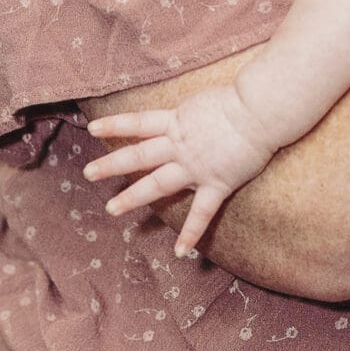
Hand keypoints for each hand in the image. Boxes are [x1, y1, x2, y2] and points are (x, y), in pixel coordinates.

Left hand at [84, 84, 277, 253]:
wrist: (261, 110)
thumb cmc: (241, 98)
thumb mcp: (204, 101)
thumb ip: (189, 114)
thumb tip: (181, 118)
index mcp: (177, 121)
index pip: (138, 123)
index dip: (114, 125)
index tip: (91, 129)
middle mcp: (180, 145)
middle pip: (139, 156)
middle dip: (111, 165)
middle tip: (88, 174)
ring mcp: (195, 166)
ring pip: (158, 183)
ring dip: (133, 197)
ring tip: (112, 209)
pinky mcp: (216, 183)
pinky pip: (201, 213)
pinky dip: (191, 233)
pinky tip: (180, 252)